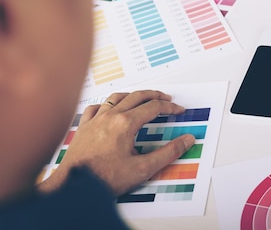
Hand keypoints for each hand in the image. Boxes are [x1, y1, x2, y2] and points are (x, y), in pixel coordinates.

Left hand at [38, 90, 194, 196]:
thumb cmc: (104, 179)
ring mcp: (95, 120)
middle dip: (155, 96)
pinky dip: (106, 104)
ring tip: (142, 98)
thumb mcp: (143, 168)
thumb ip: (169, 153)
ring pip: (116, 97)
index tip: (178, 111)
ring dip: (133, 95)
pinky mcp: (83, 128)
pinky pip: (95, 107)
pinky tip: (109, 108)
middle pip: (137, 96)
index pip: (154, 107)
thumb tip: (186, 140)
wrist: (73, 187)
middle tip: (166, 99)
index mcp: (126, 123)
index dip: (170, 108)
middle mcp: (110, 117)